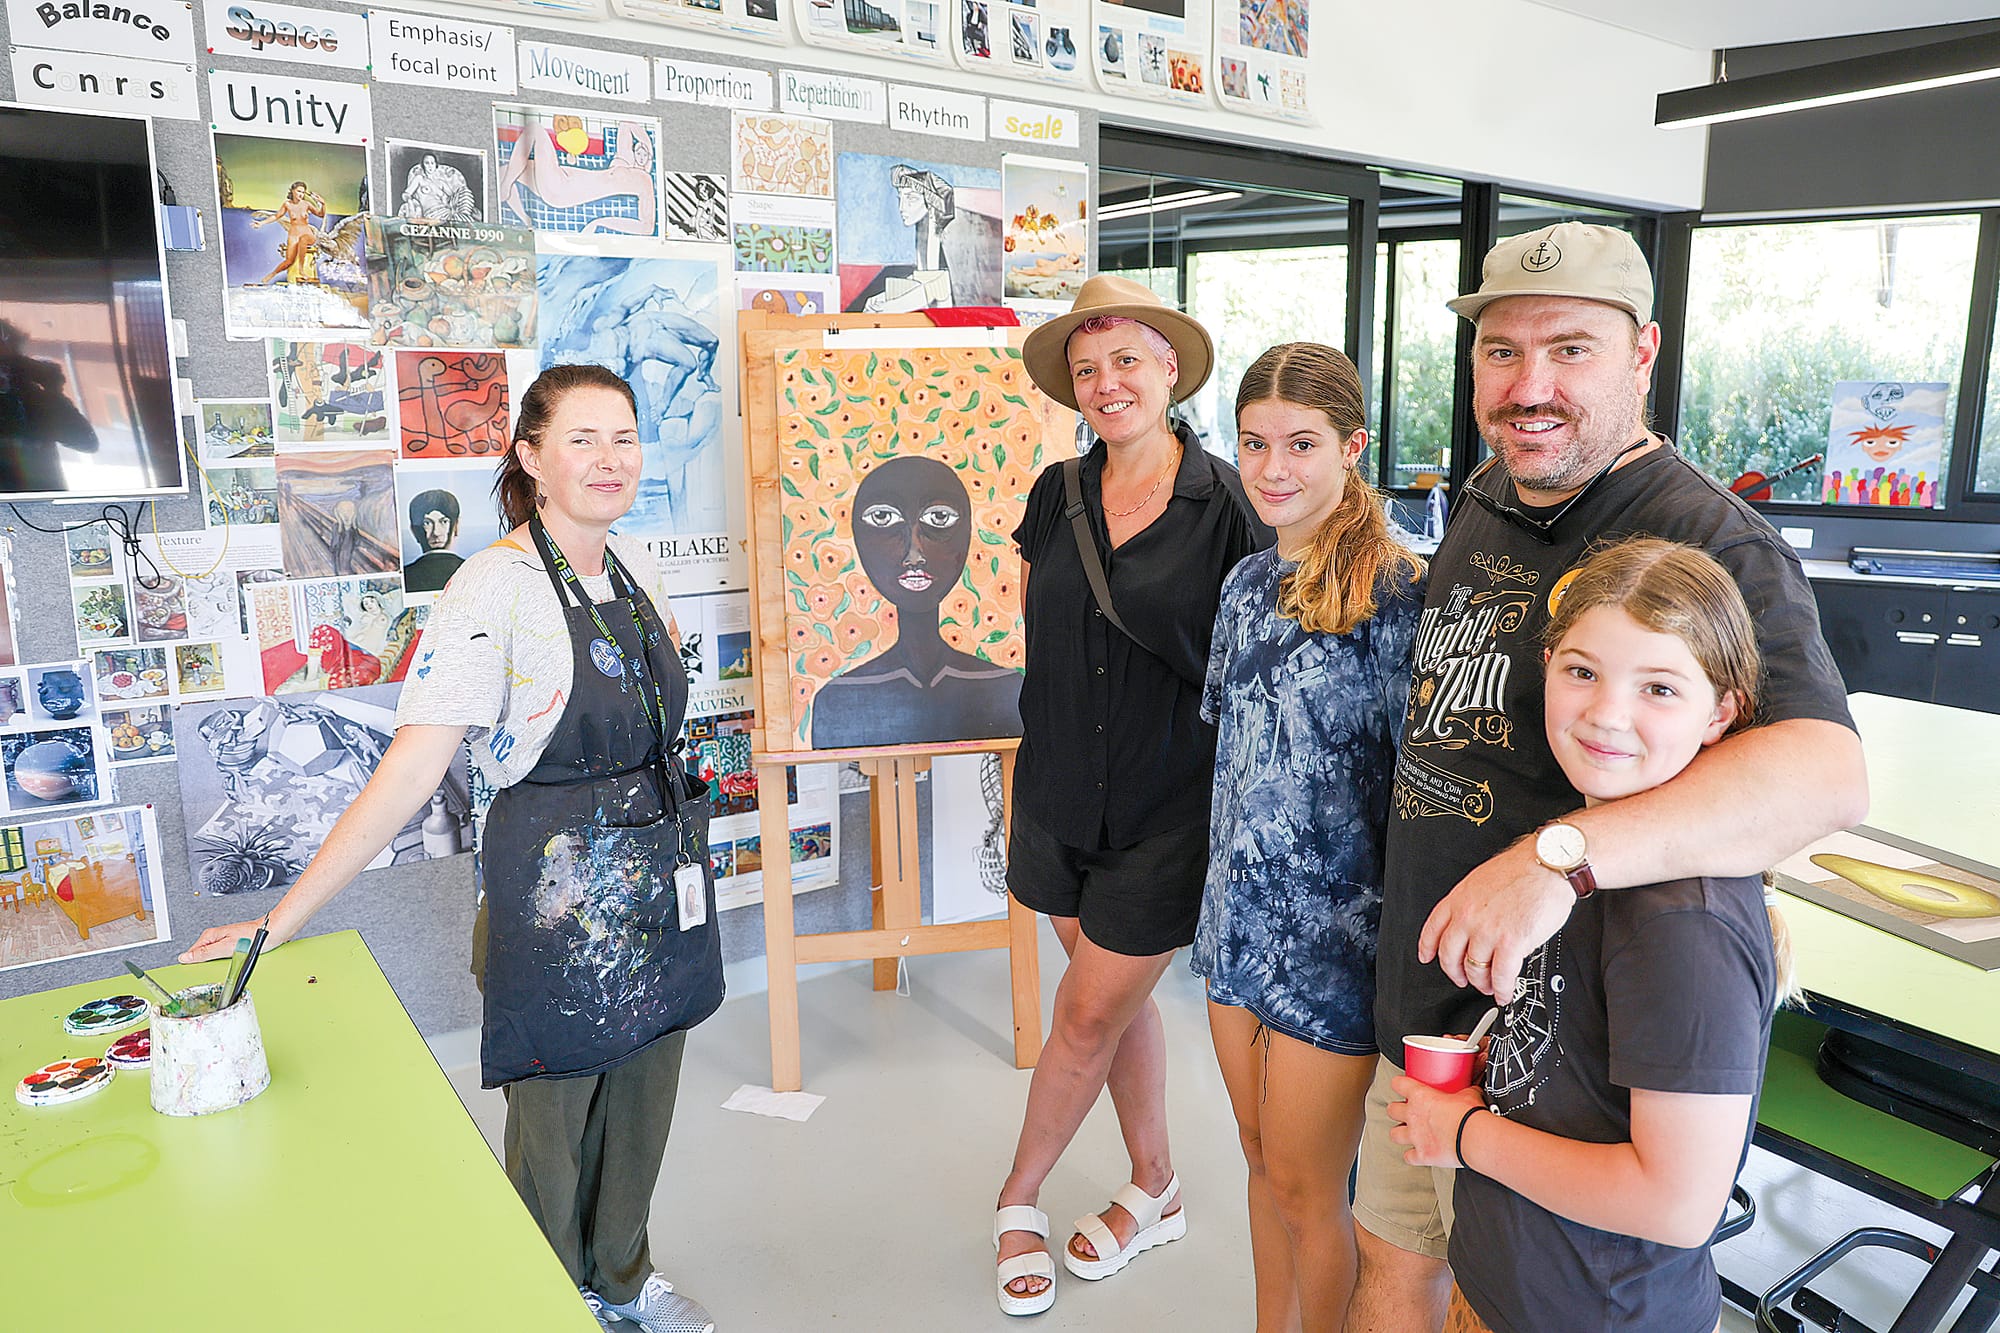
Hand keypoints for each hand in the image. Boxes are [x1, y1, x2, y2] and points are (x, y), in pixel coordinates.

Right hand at [179, 920, 281, 963]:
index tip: (197, 972)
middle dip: (208, 965)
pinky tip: (236, 962)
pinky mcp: (232, 945)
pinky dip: (228, 961)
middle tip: (220, 967)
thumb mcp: (226, 947)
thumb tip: (186, 957)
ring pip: (214, 957)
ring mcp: (224, 941)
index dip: (193, 964)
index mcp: (210, 936)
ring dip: (220, 963)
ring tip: (232, 962)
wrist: (271, 931)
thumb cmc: (253, 937)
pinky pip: (224, 956)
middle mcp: (215, 937)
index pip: (192, 953)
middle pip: (203, 956)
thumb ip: (205, 953)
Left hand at [1388, 1075, 1486, 1168]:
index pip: (1399, 1084)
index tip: (1400, 1086)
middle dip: (1396, 1111)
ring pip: (1394, 1134)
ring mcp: (1415, 1136)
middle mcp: (1413, 1116)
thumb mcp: (1468, 1095)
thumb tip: (1472, 1089)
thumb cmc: (1470, 1116)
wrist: (1474, 1138)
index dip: (1398, 1084)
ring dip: (1399, 1134)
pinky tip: (1417, 1154)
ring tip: (1406, 1134)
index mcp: (1421, 1096)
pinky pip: (1409, 1157)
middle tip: (1404, 1112)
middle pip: (1391, 1110)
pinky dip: (1412, 1156)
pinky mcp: (1422, 1155)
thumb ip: (1465, 1091)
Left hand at [1418, 838, 1575, 1002]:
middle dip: (1455, 973)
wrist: (1547, 864)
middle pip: (1449, 955)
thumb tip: (1474, 924)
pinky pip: (1501, 976)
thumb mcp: (1482, 879)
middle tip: (1462, 979)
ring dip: (1481, 983)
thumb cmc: (1523, 868)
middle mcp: (1468, 917)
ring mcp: (1487, 931)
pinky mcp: (1511, 943)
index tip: (1426, 957)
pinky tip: (1505, 992)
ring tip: (1489, 987)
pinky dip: (1502, 989)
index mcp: (1459, 899)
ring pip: (1474, 969)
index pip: (1433, 928)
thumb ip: (1472, 903)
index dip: (1427, 947)